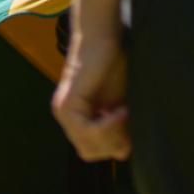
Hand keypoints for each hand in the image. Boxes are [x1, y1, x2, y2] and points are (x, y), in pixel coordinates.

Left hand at [52, 36, 129, 160]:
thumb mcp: (119, 103)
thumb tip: (122, 154)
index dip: (114, 146)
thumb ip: (118, 127)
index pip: (92, 151)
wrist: (103, 39)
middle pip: (89, 153)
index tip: (130, 125)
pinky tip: (119, 110)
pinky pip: (86, 131)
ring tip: (124, 112)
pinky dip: (106, 126)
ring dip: (112, 134)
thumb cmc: (113, 65)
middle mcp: (66, 119)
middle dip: (113, 143)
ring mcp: (64, 113)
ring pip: (87, 146)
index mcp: (76, 119)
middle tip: (127, 120)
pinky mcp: (68, 105)